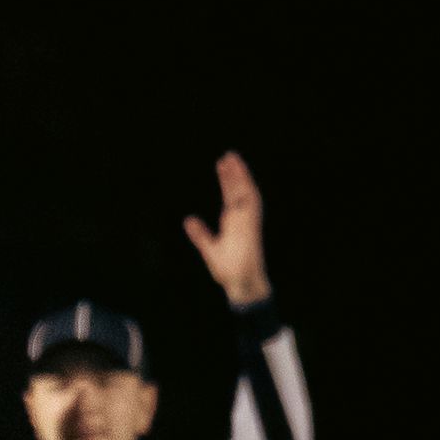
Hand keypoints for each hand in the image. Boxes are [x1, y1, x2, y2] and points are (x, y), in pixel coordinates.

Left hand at [183, 151, 270, 305]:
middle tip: (228, 155)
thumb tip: (188, 220)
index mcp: (233, 222)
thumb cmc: (229, 269)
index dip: (227, 180)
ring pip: (246, 194)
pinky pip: (252, 209)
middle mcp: (242, 219)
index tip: (221, 165)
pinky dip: (248, 194)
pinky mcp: (251, 229)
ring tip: (233, 161)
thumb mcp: (209, 248)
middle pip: (239, 191)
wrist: (241, 283)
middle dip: (235, 173)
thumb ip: (200, 234)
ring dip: (241, 178)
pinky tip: (243, 182)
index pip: (230, 196)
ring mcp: (248, 223)